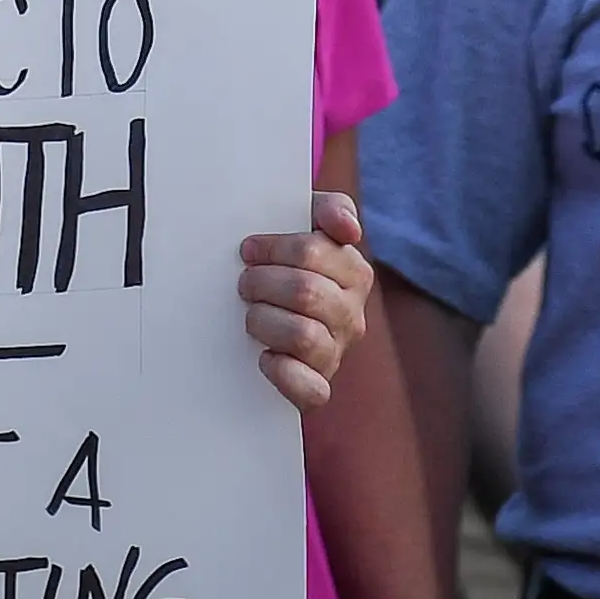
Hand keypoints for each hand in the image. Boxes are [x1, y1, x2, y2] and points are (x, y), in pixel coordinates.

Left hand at [240, 187, 367, 406]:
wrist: (272, 309)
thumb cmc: (287, 263)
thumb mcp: (306, 223)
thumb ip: (330, 209)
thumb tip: (347, 228)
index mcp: (354, 271)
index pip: (313, 250)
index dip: (272, 248)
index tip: (249, 250)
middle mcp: (352, 314)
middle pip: (305, 291)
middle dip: (262, 283)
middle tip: (245, 284)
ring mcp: (337, 352)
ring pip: (304, 336)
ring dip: (264, 322)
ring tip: (252, 316)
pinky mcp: (319, 387)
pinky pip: (310, 389)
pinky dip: (282, 373)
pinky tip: (264, 357)